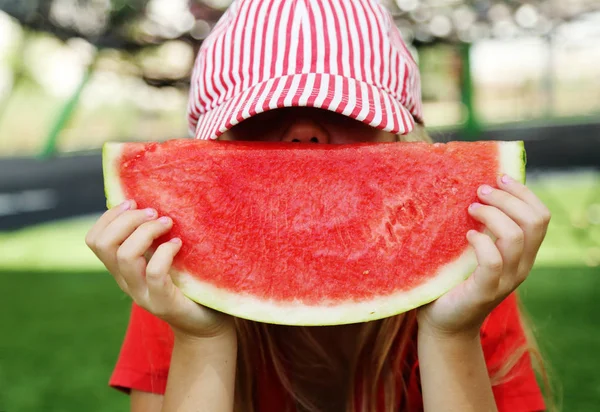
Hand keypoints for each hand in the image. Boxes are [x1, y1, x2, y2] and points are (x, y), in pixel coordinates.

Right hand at [85, 200, 234, 339]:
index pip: (94, 240)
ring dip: (146, 232)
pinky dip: (165, 252)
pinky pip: (155, 273)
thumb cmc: (188, 284)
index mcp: (122, 269)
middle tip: (154, 213)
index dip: (109, 216)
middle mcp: (126, 281)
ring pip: (125, 256)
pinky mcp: (162, 302)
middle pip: (104, 244)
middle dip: (128, 220)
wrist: (205, 324)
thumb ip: (154, 239)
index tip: (134, 202)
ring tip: (168, 224)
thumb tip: (152, 203)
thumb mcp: (165, 257)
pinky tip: (178, 244)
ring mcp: (142, 294)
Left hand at [417, 174, 550, 338]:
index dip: (524, 192)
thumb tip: (473, 190)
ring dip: (492, 215)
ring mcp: (505, 281)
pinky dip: (480, 242)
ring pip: (515, 236)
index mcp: (522, 254)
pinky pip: (492, 261)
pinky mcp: (485, 291)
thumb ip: (481, 228)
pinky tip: (466, 235)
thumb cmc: (453, 281)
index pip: (540, 216)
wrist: (444, 324)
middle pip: (534, 221)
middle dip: (508, 198)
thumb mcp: (472, 250)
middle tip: (480, 191)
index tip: (500, 177)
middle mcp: (520, 266)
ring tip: (470, 209)